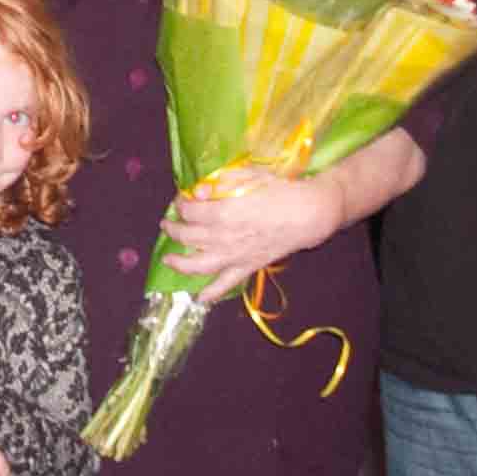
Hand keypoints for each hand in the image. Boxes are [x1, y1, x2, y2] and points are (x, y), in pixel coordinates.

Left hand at [163, 169, 351, 307]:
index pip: (189, 211)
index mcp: (222, 212)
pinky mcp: (247, 267)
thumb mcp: (248, 177)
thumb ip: (220, 182)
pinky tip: (200, 298)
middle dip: (174, 228)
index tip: (181, 200)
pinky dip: (212, 293)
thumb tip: (199, 190)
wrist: (308, 214)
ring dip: (179, 262)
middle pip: (188, 235)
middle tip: (168, 223)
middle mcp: (223, 237)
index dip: (181, 204)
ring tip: (168, 258)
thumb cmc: (278, 191)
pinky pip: (226, 284)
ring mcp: (234, 255)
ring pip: (198, 264)